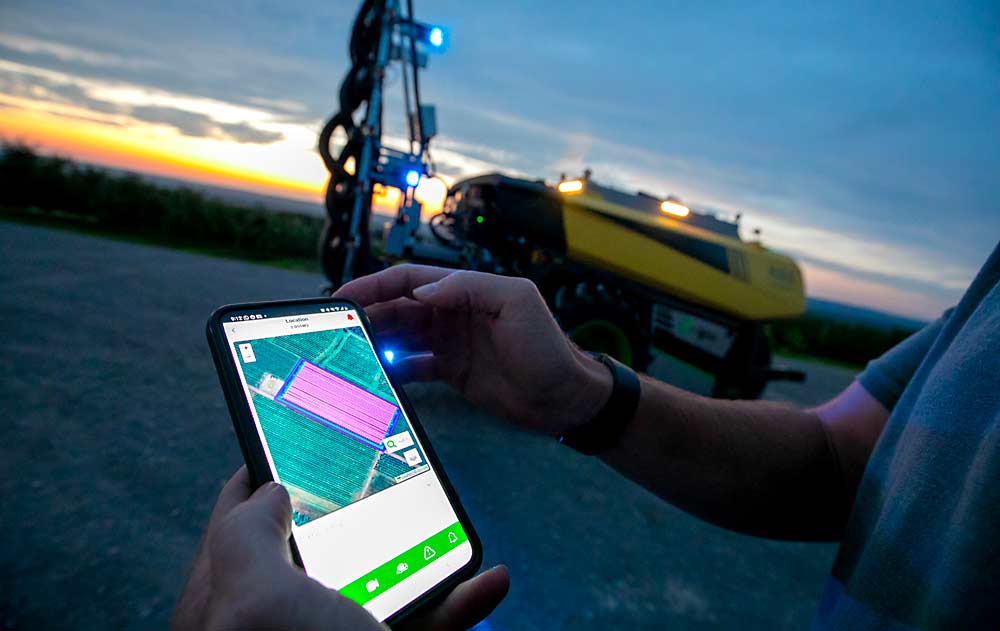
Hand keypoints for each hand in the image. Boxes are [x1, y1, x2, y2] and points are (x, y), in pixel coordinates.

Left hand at [172, 467, 508, 629]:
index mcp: (225, 612)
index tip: (290, 433)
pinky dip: (459, 608)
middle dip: (344, 507)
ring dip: (420, 553)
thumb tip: (264, 492)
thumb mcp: (250, 598)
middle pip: (308, 550)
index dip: (257, 475)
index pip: (233, 526)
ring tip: (439, 514)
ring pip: (375, 588)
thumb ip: (244, 534)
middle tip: (371, 463)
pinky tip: (492, 581)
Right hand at [335, 264, 610, 434]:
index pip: (410, 280)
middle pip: (398, 307)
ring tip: (349, 351)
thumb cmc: (547, 347)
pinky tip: (375, 375)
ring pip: (401, 335)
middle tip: (337, 328)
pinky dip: (393, 368)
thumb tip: (421, 292)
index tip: (345, 295)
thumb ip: (469, 287)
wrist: (565, 398)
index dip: (375, 284)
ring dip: (375, 341)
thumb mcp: (516, 302)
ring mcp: (451, 342)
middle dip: (367, 314)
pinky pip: (413, 366)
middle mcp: (454, 312)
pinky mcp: (452, 371)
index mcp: (466, 290)